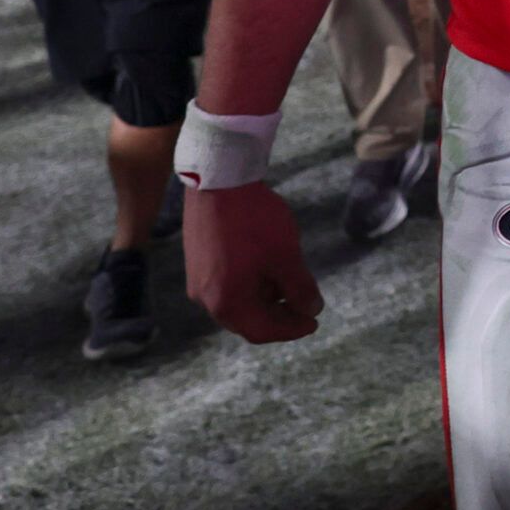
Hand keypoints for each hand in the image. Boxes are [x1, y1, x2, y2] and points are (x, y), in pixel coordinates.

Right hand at [185, 183, 324, 343]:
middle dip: (278, 315)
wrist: (218, 178)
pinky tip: (267, 265)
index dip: (292, 329)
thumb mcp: (286, 256)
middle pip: (247, 319)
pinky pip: (225, 283)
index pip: (263, 331)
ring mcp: (197, 279)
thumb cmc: (254, 220)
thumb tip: (312, 309)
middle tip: (304, 305)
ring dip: (264, 297)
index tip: (314, 321)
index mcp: (226, 303)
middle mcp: (205, 298)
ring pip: (236, 301)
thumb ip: (301, 289)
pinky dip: (249, 282)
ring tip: (289, 281)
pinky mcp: (196, 260)